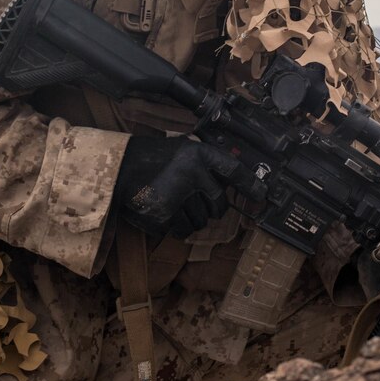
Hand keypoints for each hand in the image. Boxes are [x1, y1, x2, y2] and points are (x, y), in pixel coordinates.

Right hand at [115, 137, 252, 237]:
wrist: (118, 169)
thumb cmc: (152, 157)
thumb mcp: (182, 148)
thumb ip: (205, 162)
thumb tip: (232, 180)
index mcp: (198, 155)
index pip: (233, 170)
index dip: (250, 185)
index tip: (261, 195)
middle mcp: (191, 175)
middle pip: (219, 204)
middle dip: (213, 208)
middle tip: (198, 202)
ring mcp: (178, 198)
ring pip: (201, 221)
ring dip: (193, 218)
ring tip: (175, 203)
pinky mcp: (164, 217)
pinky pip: (183, 232)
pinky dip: (178, 228)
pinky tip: (167, 214)